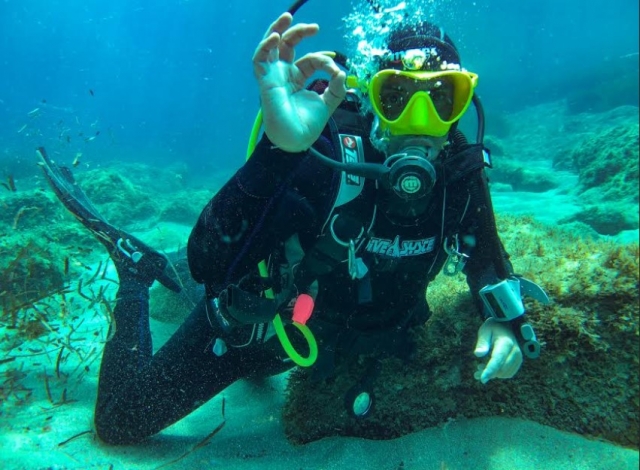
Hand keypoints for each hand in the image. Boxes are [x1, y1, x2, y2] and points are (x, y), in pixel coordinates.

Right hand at [252, 12, 345, 152]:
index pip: (310, 59)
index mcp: (298, 78)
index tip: (334, 69)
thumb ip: (337, 88)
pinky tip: (275, 36)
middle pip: (287, 45)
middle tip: (315, 28)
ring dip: (277, 29)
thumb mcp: (328, 103)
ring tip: (288, 17)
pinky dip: (265, 45)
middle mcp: (284, 74)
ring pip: (270, 46)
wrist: (295, 140)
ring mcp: (273, 76)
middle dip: (299, 32)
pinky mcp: (265, 81)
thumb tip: (343, 72)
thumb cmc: (307, 125)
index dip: (323, 60)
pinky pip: (260, 59)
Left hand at [473, 318, 522, 383]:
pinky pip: (508, 373)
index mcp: (506, 343)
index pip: (498, 359)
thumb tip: (478, 354)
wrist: (506, 325)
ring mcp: (518, 357)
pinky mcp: (518, 361)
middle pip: (502, 369)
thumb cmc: (493, 328)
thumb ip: (482, 342)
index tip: (483, 379)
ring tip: (480, 368)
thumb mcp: (484, 331)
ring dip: (493, 375)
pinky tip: (490, 369)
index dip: (490, 370)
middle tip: (476, 374)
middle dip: (488, 374)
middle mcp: (515, 351)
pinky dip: (499, 374)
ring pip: (505, 373)